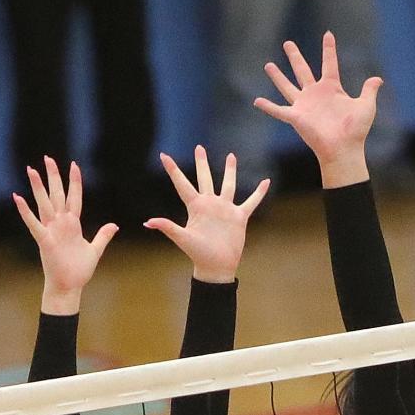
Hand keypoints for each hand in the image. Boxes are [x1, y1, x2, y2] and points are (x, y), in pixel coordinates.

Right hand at [13, 157, 117, 306]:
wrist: (69, 286)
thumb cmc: (79, 270)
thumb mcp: (95, 250)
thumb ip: (103, 236)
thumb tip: (114, 225)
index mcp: (73, 224)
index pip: (74, 197)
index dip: (75, 182)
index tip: (74, 164)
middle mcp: (60, 223)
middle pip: (57, 194)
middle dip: (54, 176)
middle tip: (48, 157)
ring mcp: (52, 230)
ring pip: (45, 203)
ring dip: (38, 187)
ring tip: (31, 169)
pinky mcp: (45, 240)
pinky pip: (34, 224)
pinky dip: (25, 211)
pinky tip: (17, 197)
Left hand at [145, 147, 269, 282]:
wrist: (217, 266)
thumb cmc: (198, 254)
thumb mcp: (183, 238)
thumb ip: (168, 227)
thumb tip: (148, 222)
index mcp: (195, 206)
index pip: (182, 184)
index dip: (172, 170)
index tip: (163, 155)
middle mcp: (210, 204)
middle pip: (205, 178)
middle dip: (202, 163)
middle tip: (199, 148)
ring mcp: (225, 209)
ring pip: (228, 185)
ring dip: (230, 171)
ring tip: (231, 156)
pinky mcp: (239, 217)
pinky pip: (251, 202)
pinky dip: (259, 193)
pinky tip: (266, 182)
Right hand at [254, 31, 380, 185]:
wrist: (343, 149)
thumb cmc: (355, 131)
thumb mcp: (366, 106)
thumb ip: (369, 91)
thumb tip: (378, 79)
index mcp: (332, 88)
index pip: (329, 64)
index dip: (329, 49)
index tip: (328, 34)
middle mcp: (315, 94)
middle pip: (302, 70)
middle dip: (295, 57)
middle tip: (287, 43)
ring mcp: (304, 105)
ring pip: (287, 86)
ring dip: (277, 76)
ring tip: (268, 65)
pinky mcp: (296, 117)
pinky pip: (278, 110)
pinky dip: (267, 106)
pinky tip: (256, 101)